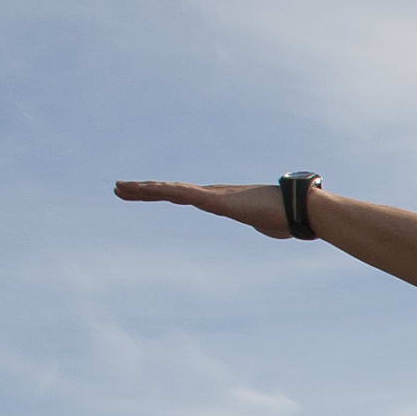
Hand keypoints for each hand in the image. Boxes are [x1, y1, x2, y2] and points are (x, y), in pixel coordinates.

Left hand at [113, 179, 296, 237]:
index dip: (159, 192)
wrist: (299, 209)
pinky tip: (149, 189)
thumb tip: (276, 227)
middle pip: (170, 190)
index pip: (181, 195)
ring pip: (172, 190)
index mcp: (219, 201)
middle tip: (117, 188)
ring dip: (145, 189)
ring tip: (120, 188)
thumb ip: (264, 224)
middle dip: (143, 190)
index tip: (139, 192)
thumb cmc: (287, 218)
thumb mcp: (269, 225)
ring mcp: (213, 196)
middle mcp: (212, 194)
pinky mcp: (217, 201)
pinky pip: (186, 194)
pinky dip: (166, 191)